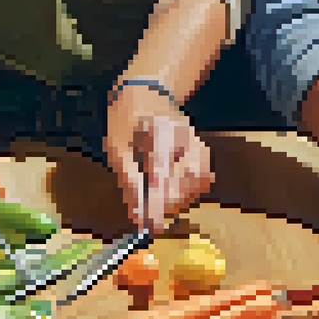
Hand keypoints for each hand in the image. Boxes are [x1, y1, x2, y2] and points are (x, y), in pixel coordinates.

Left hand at [104, 84, 213, 234]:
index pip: (161, 172)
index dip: (156, 203)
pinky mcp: (202, 150)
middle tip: (150, 219)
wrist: (147, 92)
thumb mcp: (116, 148)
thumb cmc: (126, 121)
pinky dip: (188, 192)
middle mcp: (185, 134)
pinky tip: (172, 195)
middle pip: (186, 178)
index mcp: (159, 129)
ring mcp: (197, 142)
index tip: (148, 225)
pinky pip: (202, 179)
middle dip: (168, 204)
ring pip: (198, 181)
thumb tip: (138, 216)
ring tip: (158, 205)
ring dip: (179, 200)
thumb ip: (128, 181)